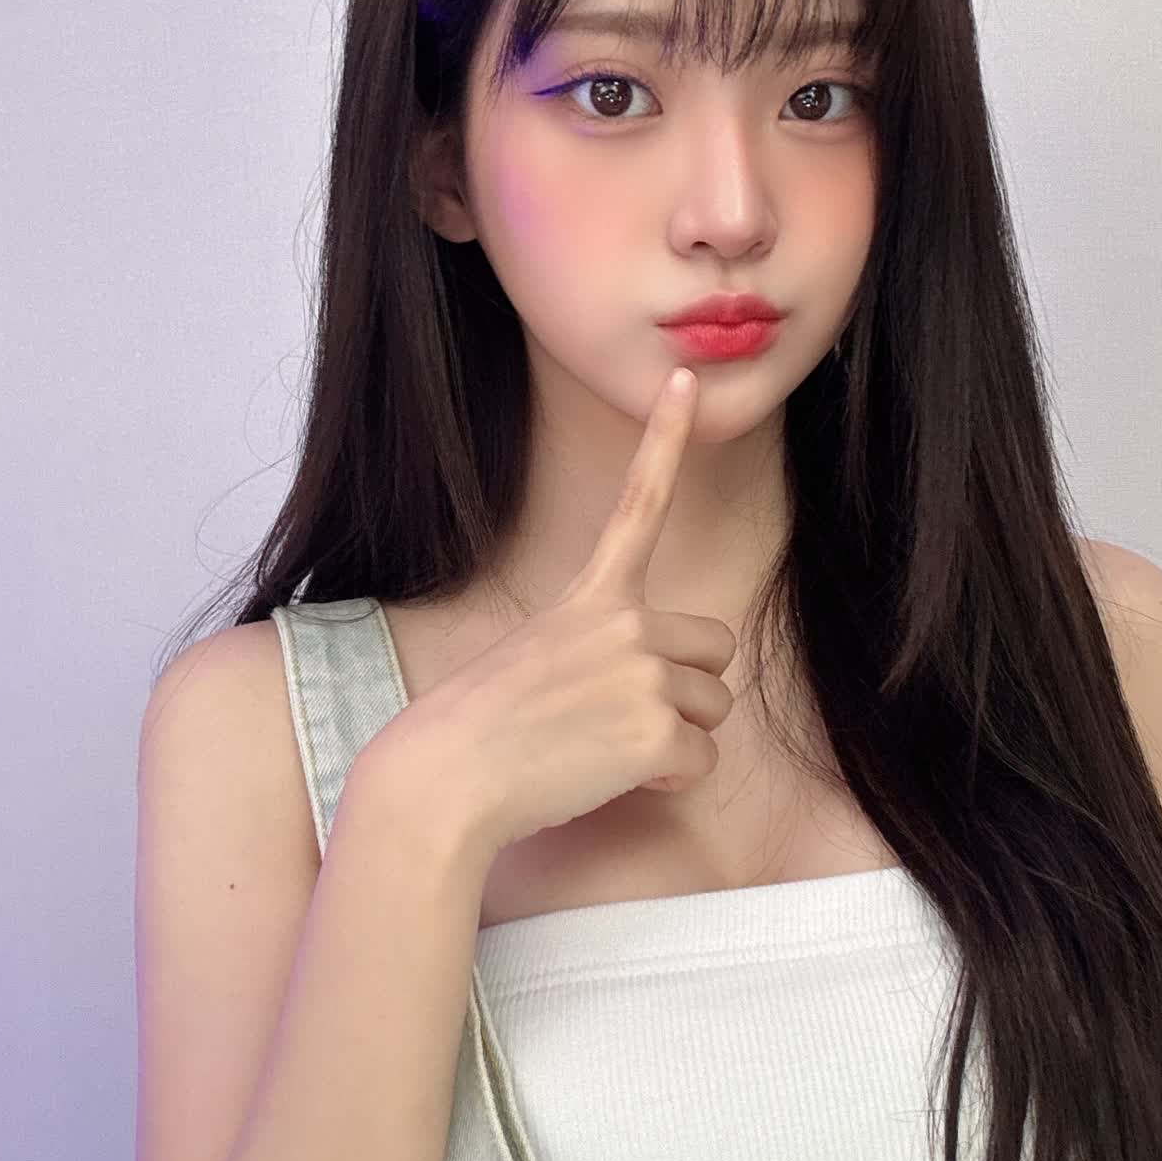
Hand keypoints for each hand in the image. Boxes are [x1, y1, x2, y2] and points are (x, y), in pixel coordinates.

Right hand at [358, 366, 738, 862]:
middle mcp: (626, 623)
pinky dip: (666, 778)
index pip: (639, 504)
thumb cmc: (480, 727)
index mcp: (592, 595)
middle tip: (626, 717)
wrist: (446, 778)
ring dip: (678, 737)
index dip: (666, 440)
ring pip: (715, 708)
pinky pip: (700, 760)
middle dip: (689, 688)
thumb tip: (647, 690)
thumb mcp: (537, 657)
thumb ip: (599, 650)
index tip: (683, 381)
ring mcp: (643, 674)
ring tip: (607, 749)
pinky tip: (614, 777)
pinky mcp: (654, 729)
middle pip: (715, 647)